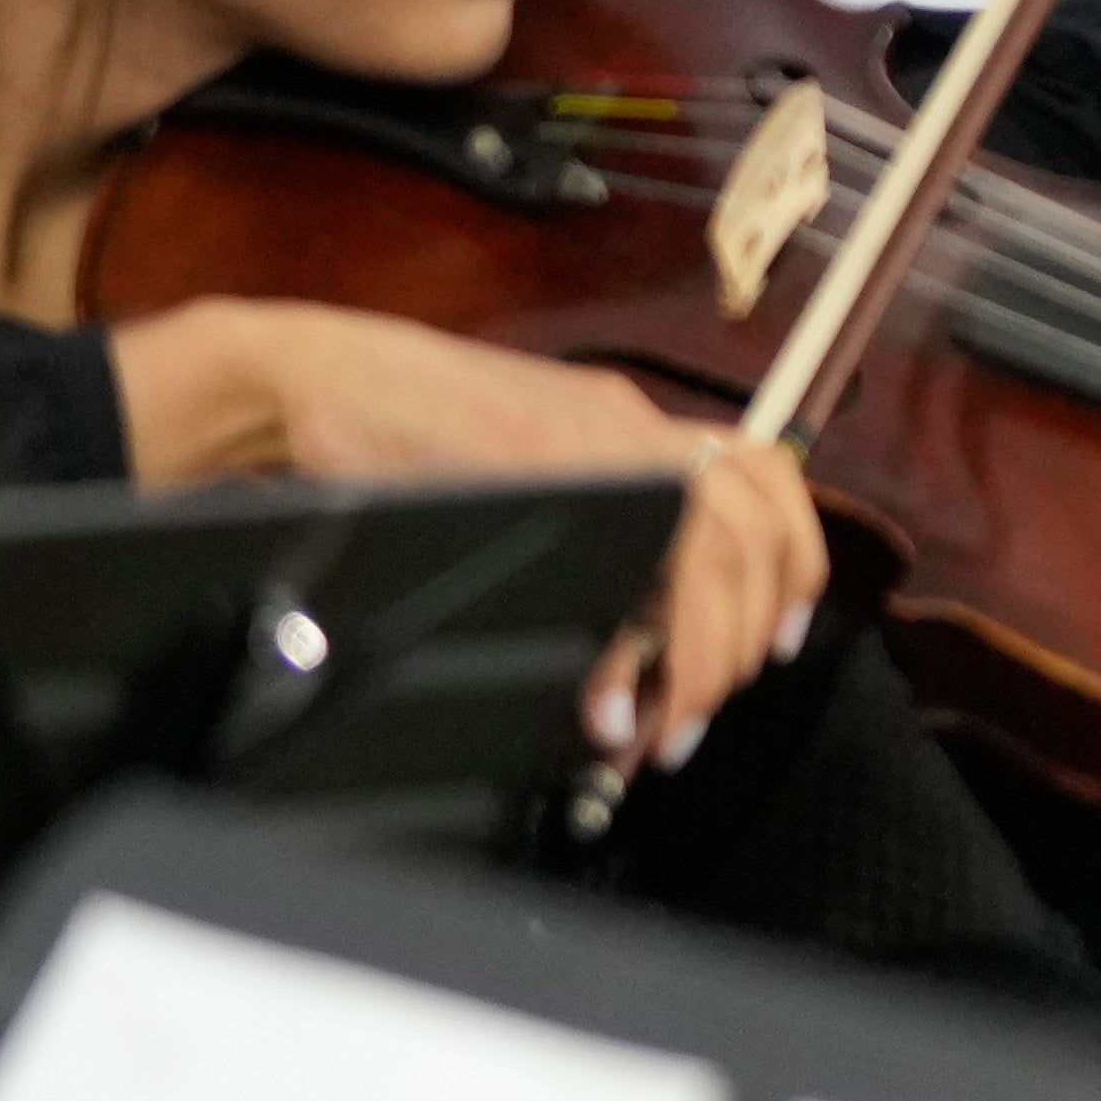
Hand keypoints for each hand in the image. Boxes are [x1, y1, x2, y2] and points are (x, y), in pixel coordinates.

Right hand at [104, 299, 827, 758]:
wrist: (311, 380)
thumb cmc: (401, 434)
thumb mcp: (524, 474)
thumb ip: (592, 540)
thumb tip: (631, 648)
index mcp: (636, 427)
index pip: (767, 490)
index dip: (789, 576)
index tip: (773, 646)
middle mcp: (632, 425)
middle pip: (755, 532)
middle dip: (740, 640)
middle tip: (695, 711)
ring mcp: (593, 439)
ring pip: (717, 548)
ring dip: (703, 651)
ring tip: (659, 720)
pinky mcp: (542, 463)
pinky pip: (633, 557)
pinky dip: (638, 647)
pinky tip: (610, 695)